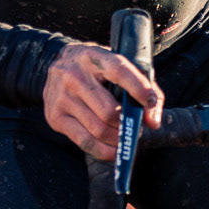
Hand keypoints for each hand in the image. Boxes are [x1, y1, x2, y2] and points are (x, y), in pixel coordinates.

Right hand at [44, 42, 163, 159]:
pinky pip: (85, 141)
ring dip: (118, 139)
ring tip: (125, 137)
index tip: (150, 102)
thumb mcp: (117, 64)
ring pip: (98, 130)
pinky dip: (104, 151)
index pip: (118, 71)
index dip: (138, 88)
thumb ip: (144, 87)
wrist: (57, 63)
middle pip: (109, 111)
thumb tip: (152, 122)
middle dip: (128, 125)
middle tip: (136, 129)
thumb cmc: (95, 68)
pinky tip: (114, 150)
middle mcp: (74, 76)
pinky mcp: (55, 117)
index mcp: (93, 57)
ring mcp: (62, 98)